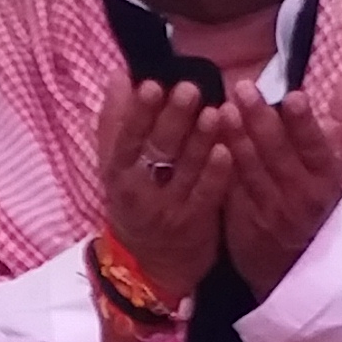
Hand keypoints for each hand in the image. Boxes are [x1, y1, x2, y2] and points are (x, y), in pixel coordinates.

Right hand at [94, 79, 228, 306]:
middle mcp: (139, 190)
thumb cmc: (134, 202)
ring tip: (214, 110)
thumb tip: (120, 76)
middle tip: (190, 89)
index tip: (151, 85)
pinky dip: (216, 172)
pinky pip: (207, 194)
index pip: (125, 138)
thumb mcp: (116, 167)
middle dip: (174, 118)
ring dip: (200, 139)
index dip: (138, 113)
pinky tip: (226, 149)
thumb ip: (116, 123)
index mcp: (117, 171)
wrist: (151, 265)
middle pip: (157, 150)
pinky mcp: (196, 223)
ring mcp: (168, 208)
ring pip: (185, 169)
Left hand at [212, 81, 341, 298]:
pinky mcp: (241, 220)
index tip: (294, 96)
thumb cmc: (315, 200)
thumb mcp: (335, 165)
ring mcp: (269, 210)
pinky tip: (206, 139)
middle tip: (244, 88)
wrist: (294, 263)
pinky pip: (229, 187)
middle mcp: (300, 196)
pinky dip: (218, 163)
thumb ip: (341, 120)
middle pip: (278, 155)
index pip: (317, 148)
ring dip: (236, 137)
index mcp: (326, 178)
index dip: (305, 124)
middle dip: (261, 120)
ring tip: (224, 108)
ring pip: (250, 169)